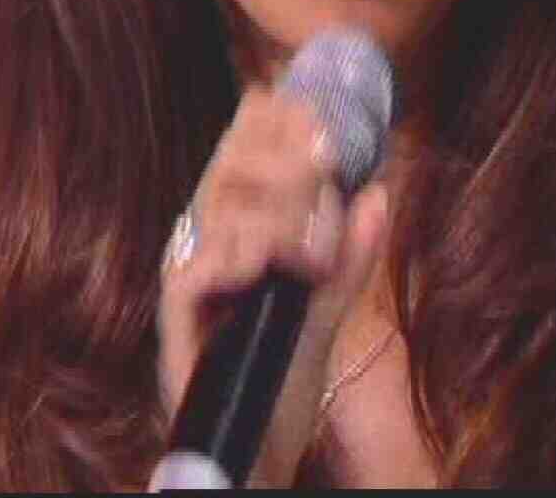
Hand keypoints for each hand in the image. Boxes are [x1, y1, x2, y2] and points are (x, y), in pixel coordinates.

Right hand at [156, 83, 390, 486]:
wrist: (259, 449)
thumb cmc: (283, 375)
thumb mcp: (326, 306)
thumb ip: (350, 254)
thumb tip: (379, 192)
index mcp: (234, 227)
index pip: (240, 149)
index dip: (272, 119)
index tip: (316, 108)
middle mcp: (204, 241)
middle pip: (228, 165)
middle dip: (284, 154)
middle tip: (329, 160)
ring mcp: (187, 276)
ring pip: (221, 206)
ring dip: (282, 213)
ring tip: (317, 251)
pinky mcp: (175, 315)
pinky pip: (200, 263)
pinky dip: (244, 253)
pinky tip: (276, 265)